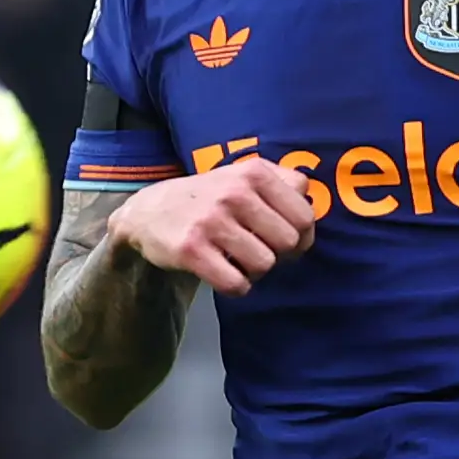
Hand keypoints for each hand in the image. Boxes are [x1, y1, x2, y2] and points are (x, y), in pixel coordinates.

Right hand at [109, 158, 317, 295]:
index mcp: (254, 172)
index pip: (305, 215)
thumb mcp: (243, 176)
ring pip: (265, 264)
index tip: (282, 239)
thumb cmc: (208, 197)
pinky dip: (236, 286)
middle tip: (259, 251)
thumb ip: (284, 184)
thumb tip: (311, 217)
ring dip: (256, 272)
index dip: (301, 235)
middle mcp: (235, 193)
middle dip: (279, 254)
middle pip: (289, 243)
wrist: (147, 212)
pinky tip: (224, 273)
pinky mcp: (192, 250)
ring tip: (238, 261)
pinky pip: (237, 284)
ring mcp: (211, 221)